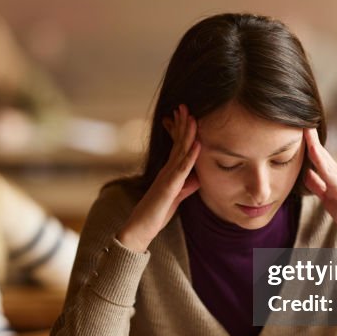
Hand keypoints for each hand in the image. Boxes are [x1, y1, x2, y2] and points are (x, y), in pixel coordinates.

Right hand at [117, 105, 200, 251]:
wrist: (139, 229)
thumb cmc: (155, 215)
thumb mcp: (175, 199)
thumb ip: (185, 187)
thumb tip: (198, 179)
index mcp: (168, 173)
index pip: (177, 148)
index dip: (182, 131)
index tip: (186, 115)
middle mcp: (166, 171)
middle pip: (177, 144)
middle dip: (182, 124)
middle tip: (185, 106)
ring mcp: (167, 178)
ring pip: (179, 152)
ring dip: (187, 133)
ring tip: (192, 116)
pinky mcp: (168, 188)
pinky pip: (182, 169)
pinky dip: (190, 156)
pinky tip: (197, 144)